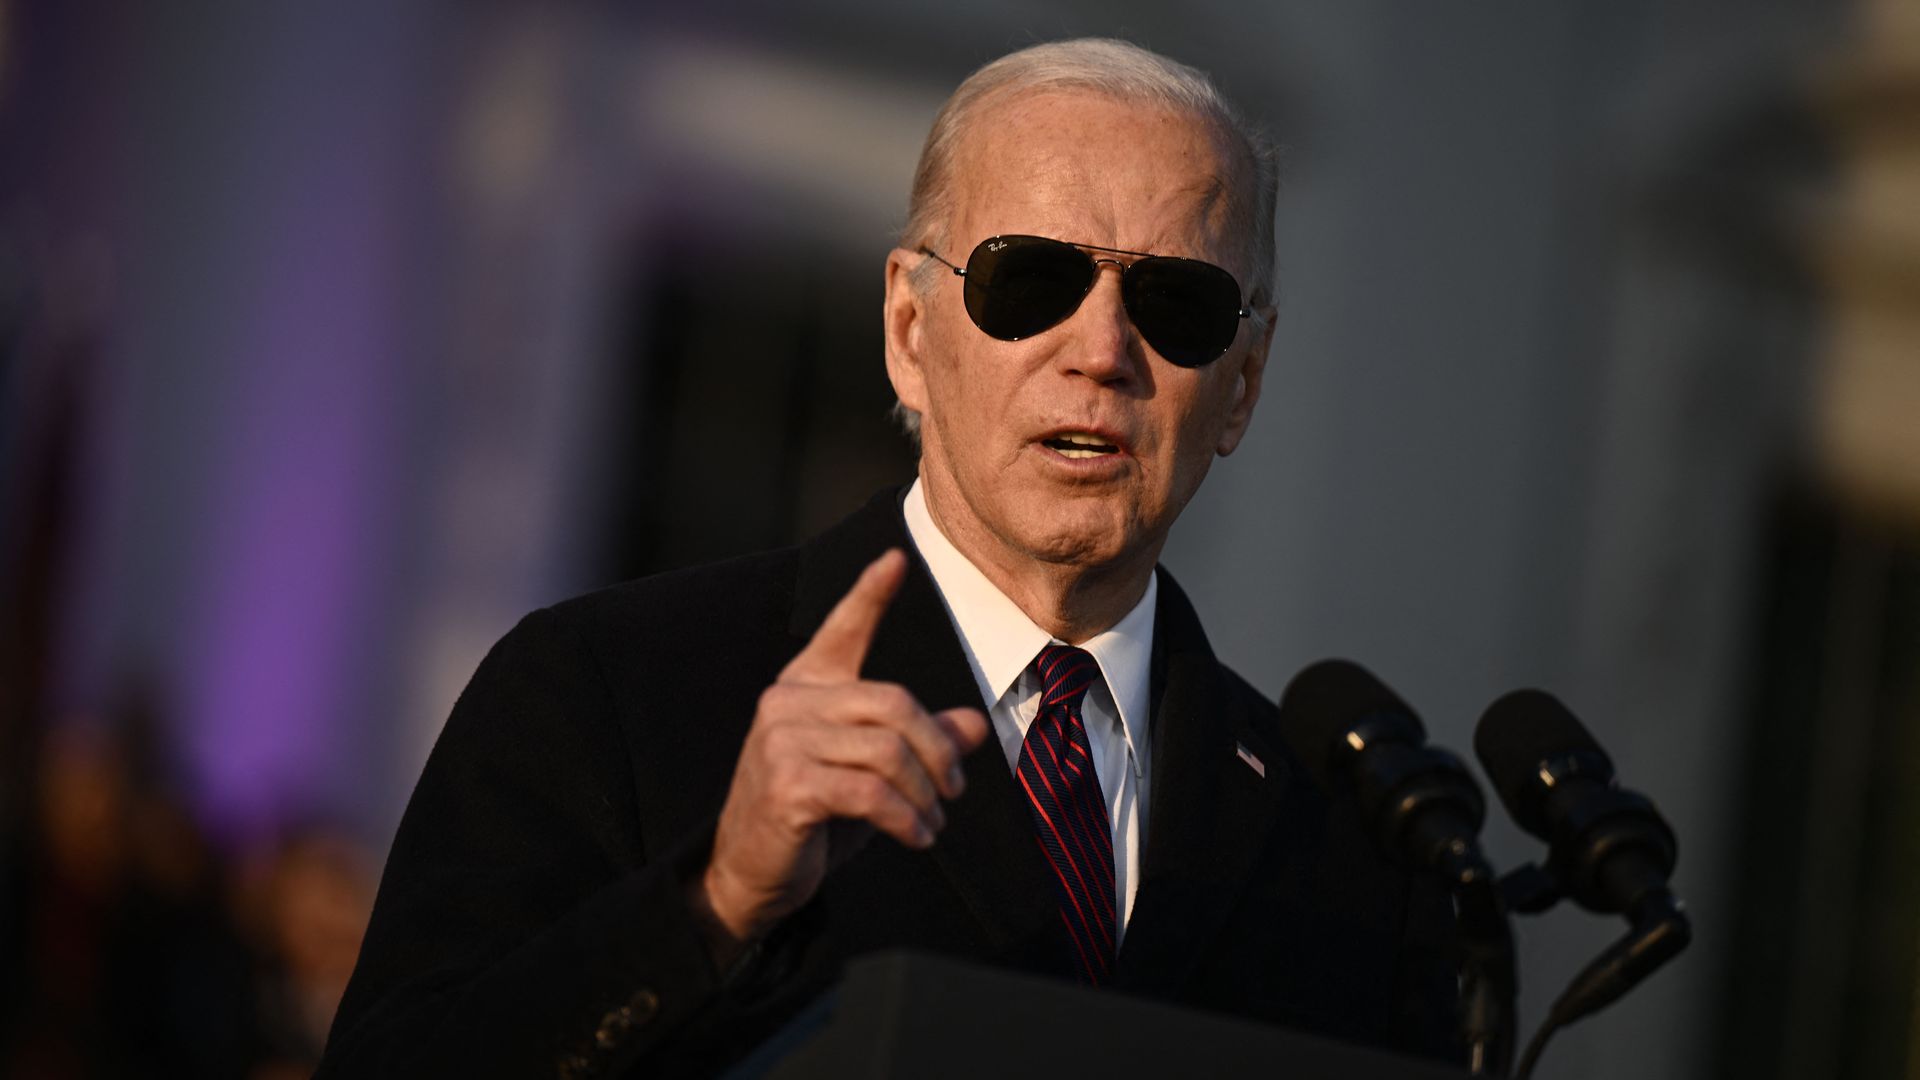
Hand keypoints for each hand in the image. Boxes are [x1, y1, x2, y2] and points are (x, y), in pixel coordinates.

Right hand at [689, 549, 990, 964]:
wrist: (749, 874)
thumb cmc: (812, 818)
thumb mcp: (870, 774)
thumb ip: (918, 742)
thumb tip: (974, 725)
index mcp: (805, 686)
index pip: (841, 631)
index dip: (869, 595)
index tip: (895, 560)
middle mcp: (787, 702)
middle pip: (893, 703)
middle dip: (937, 749)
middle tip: (954, 790)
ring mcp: (782, 742)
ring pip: (888, 750)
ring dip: (925, 793)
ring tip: (933, 821)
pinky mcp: (787, 786)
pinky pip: (872, 792)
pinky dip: (907, 818)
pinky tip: (917, 836)